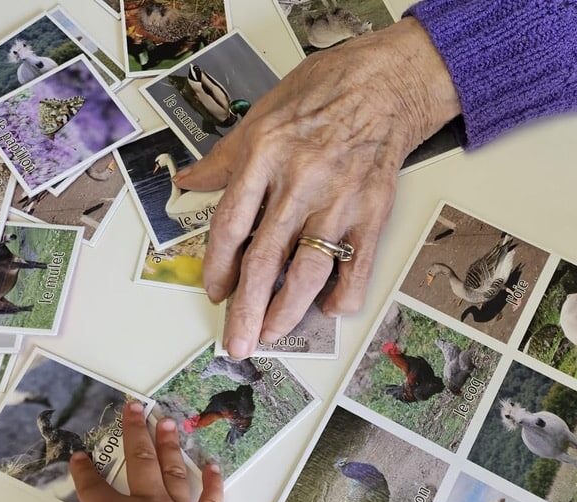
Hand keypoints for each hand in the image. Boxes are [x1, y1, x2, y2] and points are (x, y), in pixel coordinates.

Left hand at [174, 18, 459, 358]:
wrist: (386, 84)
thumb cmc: (325, 92)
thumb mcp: (262, 115)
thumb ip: (225, 157)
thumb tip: (190, 181)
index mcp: (265, 157)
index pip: (232, 226)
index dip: (219, 267)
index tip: (215, 292)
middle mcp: (300, 184)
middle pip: (265, 260)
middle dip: (247, 309)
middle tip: (238, 342)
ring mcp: (339, 202)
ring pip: (308, 271)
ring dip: (288, 311)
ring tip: (273, 334)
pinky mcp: (373, 213)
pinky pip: (358, 266)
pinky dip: (344, 295)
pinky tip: (329, 309)